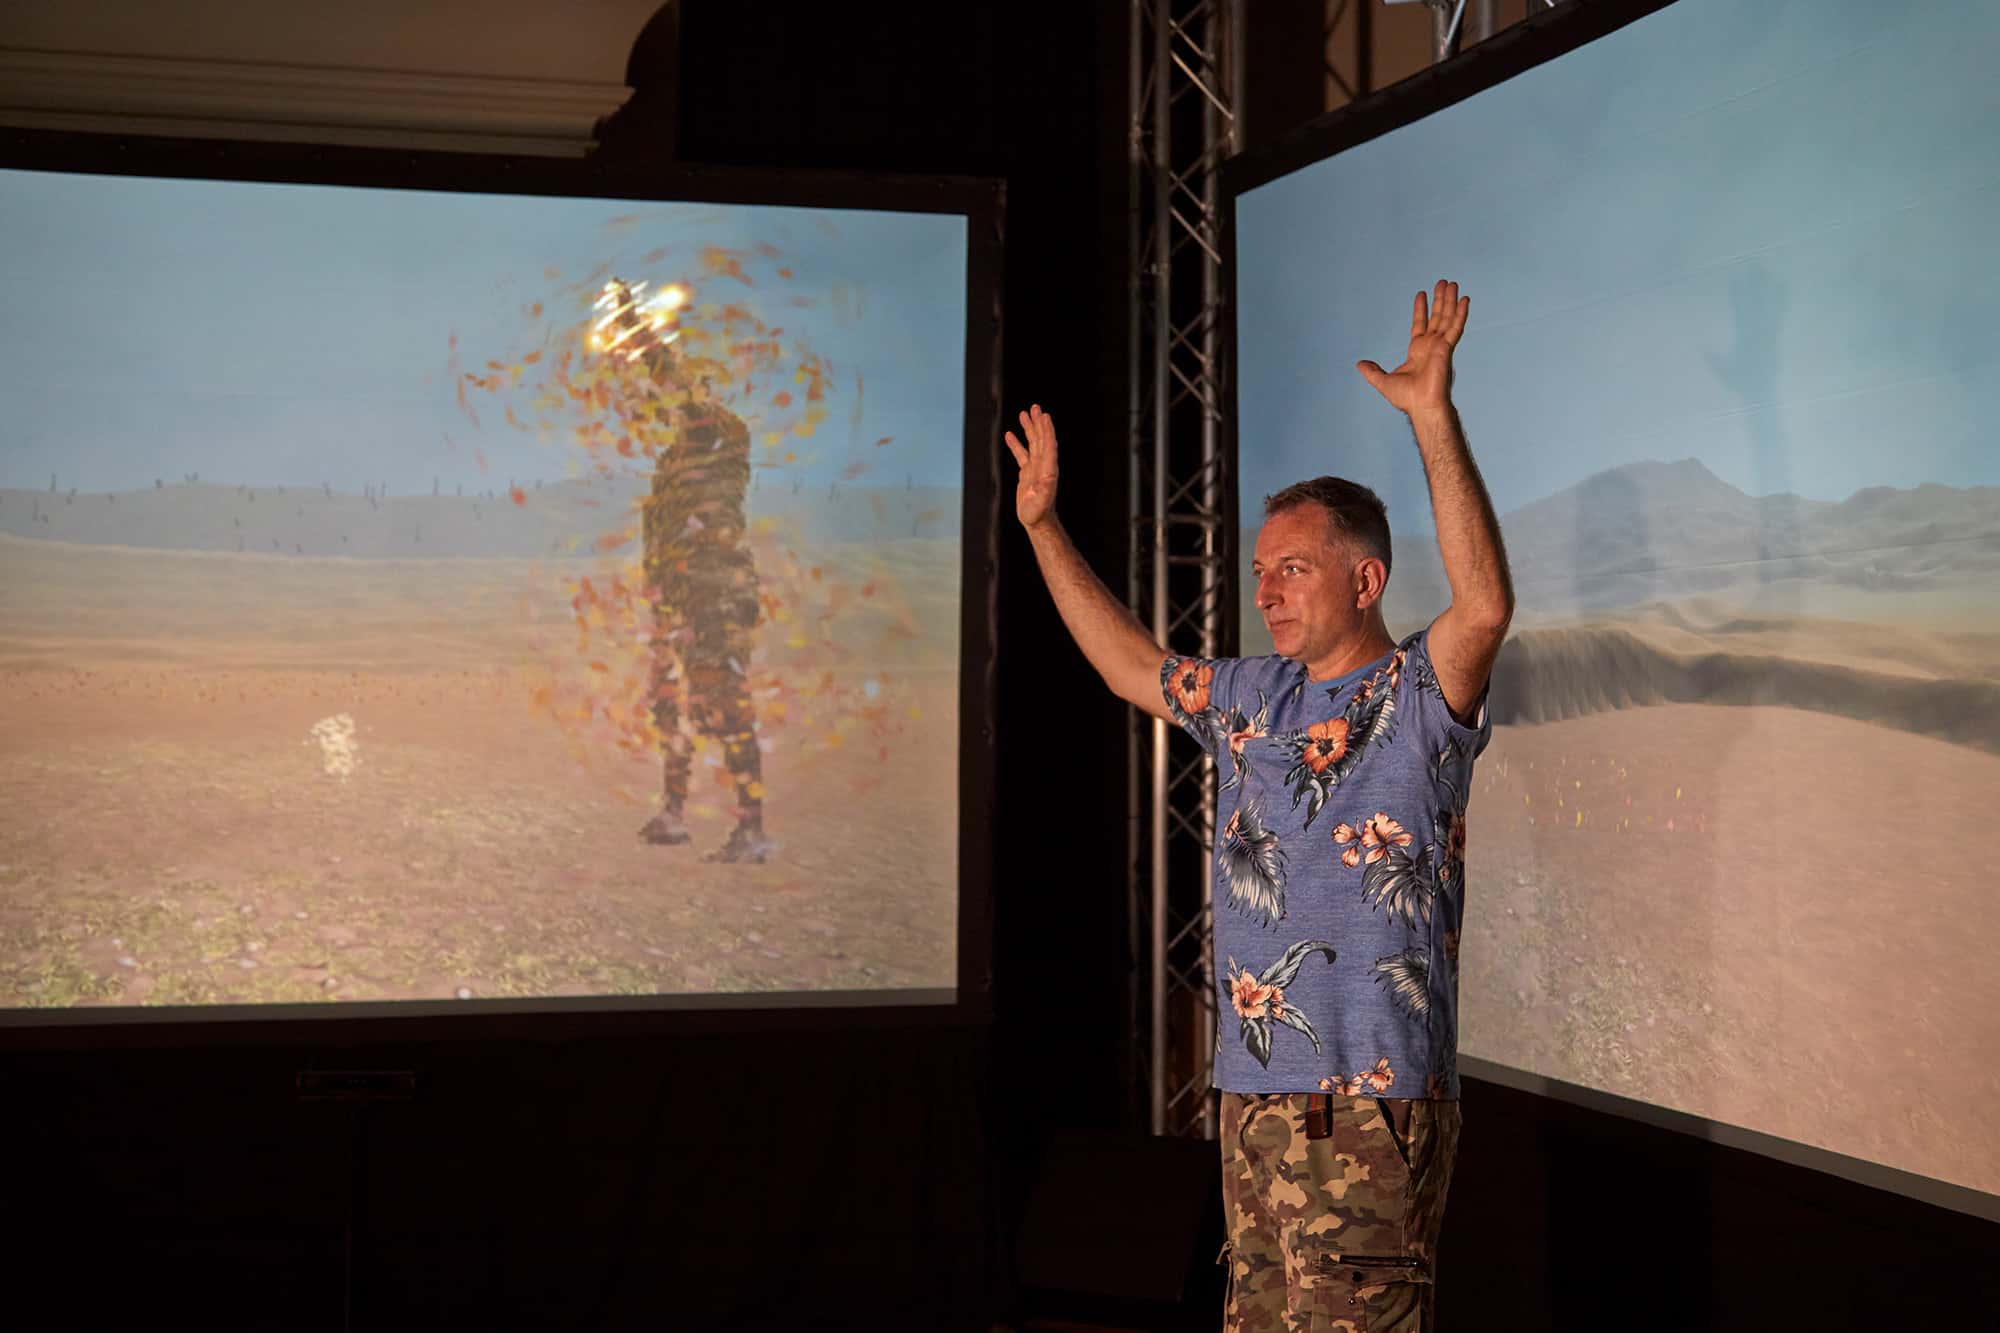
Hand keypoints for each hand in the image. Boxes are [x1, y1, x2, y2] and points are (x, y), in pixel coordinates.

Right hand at [1004, 404, 1059, 529]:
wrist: (1036, 521)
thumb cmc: (1038, 512)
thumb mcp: (1042, 501)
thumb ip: (1046, 489)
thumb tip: (1049, 477)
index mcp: (1048, 469)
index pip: (1048, 445)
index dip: (1046, 430)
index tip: (1043, 416)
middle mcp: (1043, 465)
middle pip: (1041, 439)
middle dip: (1038, 423)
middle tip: (1034, 408)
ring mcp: (1035, 467)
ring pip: (1032, 443)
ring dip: (1029, 428)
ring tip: (1024, 413)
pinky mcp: (1027, 472)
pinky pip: (1021, 454)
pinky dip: (1016, 443)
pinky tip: (1010, 434)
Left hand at [1357, 279, 1468, 415]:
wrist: (1421, 405)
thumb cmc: (1406, 398)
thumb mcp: (1383, 381)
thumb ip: (1372, 371)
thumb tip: (1359, 365)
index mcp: (1417, 351)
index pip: (1419, 324)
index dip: (1420, 309)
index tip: (1422, 294)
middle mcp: (1431, 346)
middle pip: (1436, 317)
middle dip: (1439, 299)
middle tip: (1443, 282)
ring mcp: (1440, 345)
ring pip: (1446, 317)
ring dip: (1449, 300)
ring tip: (1452, 283)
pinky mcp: (1447, 348)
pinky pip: (1455, 327)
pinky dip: (1460, 313)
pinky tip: (1464, 299)